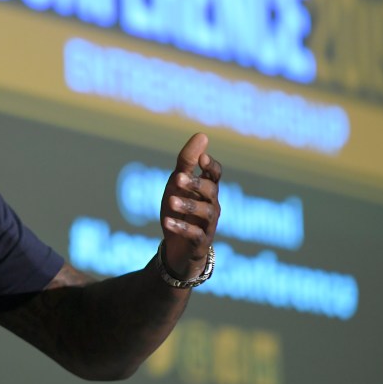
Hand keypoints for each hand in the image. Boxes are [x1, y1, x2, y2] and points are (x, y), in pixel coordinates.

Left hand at [160, 132, 221, 279]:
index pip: (215, 174)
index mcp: (207, 189)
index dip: (211, 165)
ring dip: (188, 205)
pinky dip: (181, 228)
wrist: (177, 248)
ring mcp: (207, 224)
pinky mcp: (199, 242)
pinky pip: (194, 234)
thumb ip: (187, 161)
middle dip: (196, 184)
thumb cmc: (180, 210)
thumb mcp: (179, 184)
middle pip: (211, 191)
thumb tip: (202, 135)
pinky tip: (167, 222)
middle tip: (178, 178)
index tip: (201, 158)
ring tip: (171, 200)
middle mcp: (211, 205)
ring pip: (205, 212)